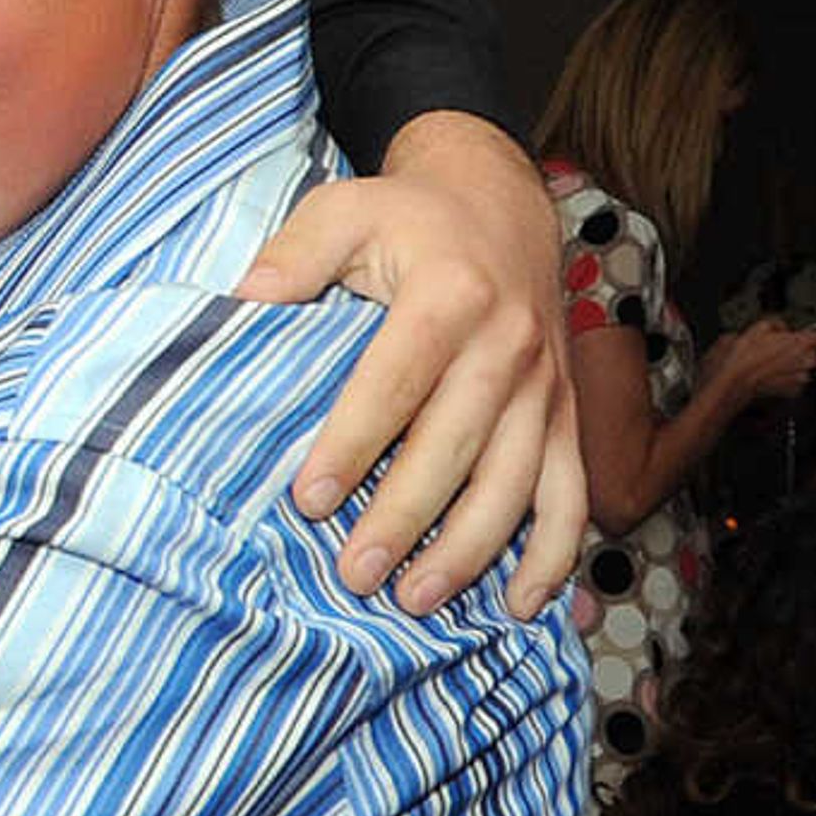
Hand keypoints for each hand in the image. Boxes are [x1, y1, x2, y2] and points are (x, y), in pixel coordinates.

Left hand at [237, 112, 583, 618]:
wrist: (501, 208)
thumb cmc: (408, 221)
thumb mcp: (344, 210)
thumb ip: (293, 255)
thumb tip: (243, 304)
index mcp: (450, 295)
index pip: (395, 381)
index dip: (353, 443)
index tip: (307, 499)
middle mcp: (509, 345)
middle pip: (457, 445)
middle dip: (406, 517)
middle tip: (354, 575)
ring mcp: (546, 388)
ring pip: (518, 483)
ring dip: (472, 550)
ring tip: (415, 600)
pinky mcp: (567, 417)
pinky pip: (572, 494)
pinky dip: (556, 555)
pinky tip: (522, 606)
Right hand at [706, 318, 815, 406]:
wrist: (729, 386)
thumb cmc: (740, 359)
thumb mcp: (753, 329)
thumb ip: (773, 325)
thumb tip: (777, 328)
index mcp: (800, 342)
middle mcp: (805, 362)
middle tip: (800, 349)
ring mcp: (800, 379)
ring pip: (809, 369)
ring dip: (799, 366)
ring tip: (778, 363)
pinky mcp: (791, 392)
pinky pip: (797, 382)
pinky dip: (789, 379)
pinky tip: (772, 375)